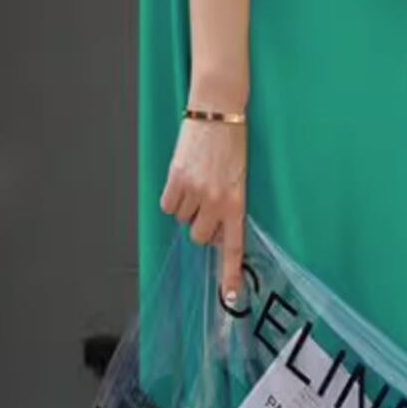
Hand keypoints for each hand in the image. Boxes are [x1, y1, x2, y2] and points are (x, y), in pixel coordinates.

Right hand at [159, 115, 246, 300]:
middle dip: (200, 224)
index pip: (232, 246)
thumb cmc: (231, 143)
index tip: (228, 297)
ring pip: (182, 220)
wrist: (217, 110)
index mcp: (235, 202)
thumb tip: (211, 231)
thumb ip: (227, 206)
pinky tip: (183, 178)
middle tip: (206, 201)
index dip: (229, 274)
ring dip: (186, 206)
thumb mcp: (238, 178)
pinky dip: (173, 196)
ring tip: (196, 181)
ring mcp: (194, 191)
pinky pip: (168, 206)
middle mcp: (215, 201)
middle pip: (199, 236)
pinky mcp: (175, 179)